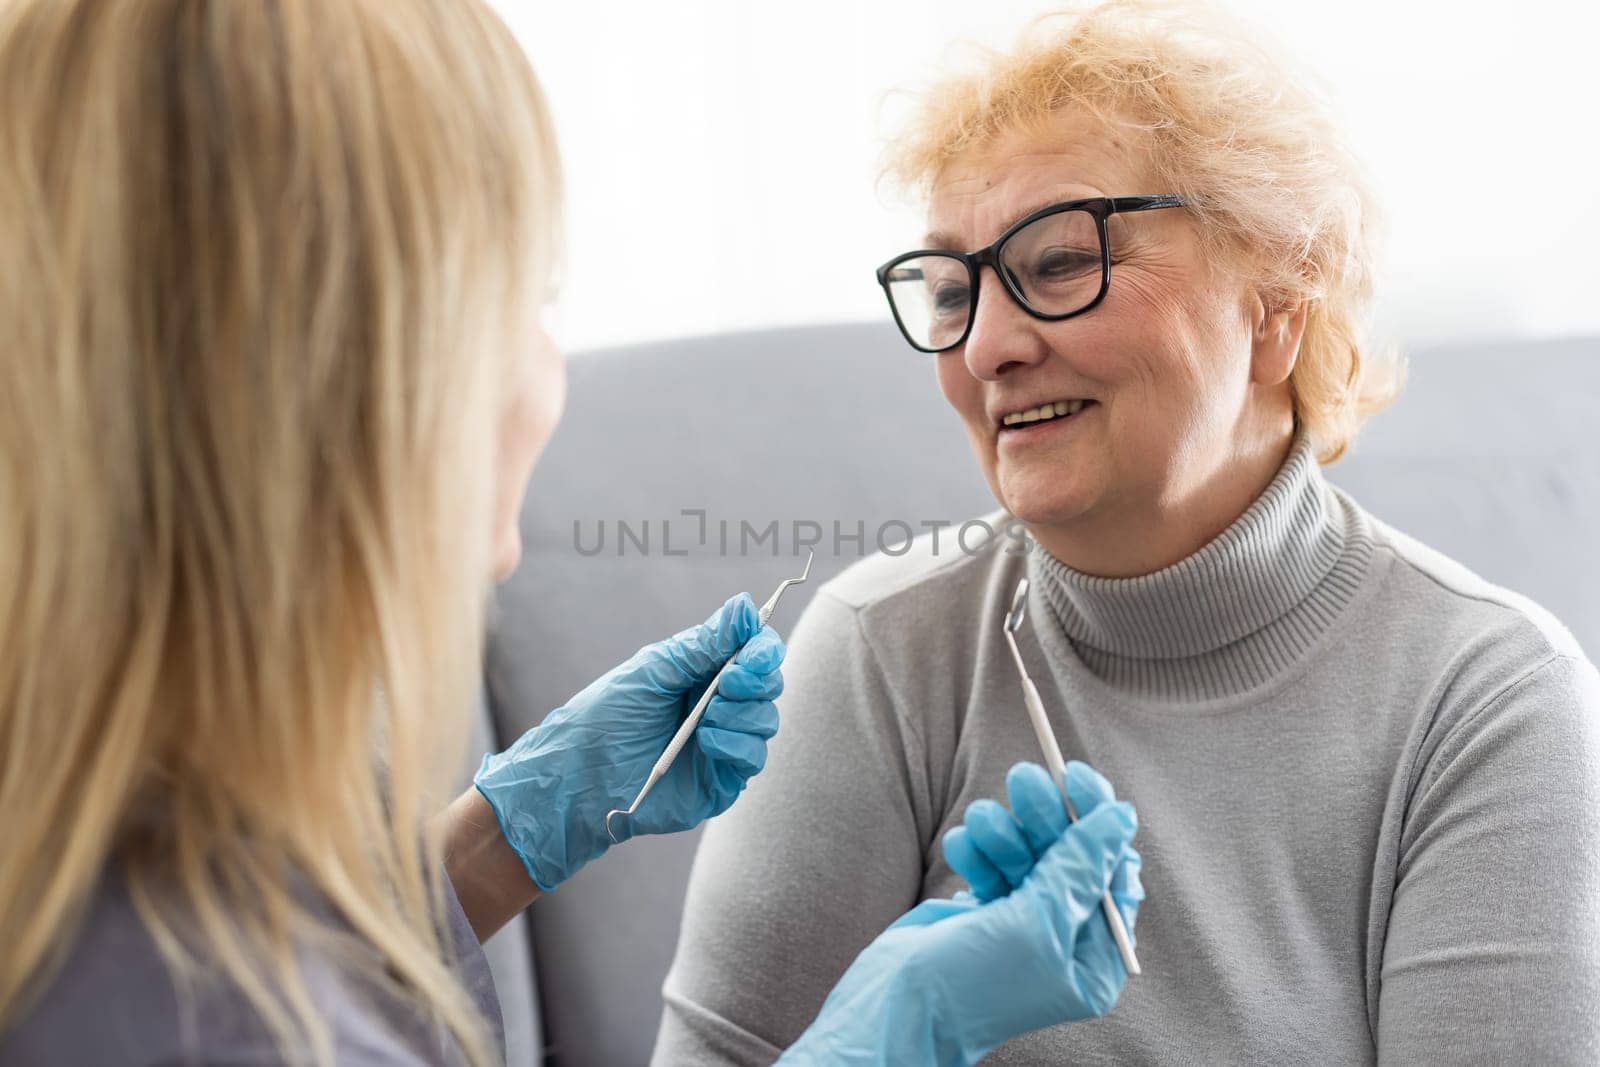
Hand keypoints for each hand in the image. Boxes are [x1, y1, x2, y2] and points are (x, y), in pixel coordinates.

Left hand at [474, 593, 784, 891]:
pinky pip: (752, 758)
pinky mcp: (722, 779)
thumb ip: (705, 642)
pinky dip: (736, 744)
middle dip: (755, 680)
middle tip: (728, 682)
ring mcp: (724, 743)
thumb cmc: (607, 717)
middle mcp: (720, 705)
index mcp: (704, 672)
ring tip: (708, 716)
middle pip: (768, 685)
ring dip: (743, 713)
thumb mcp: (656, 669)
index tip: (754, 652)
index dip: (763, 650)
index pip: (755, 654)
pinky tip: (707, 741)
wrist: (580, 773)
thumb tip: (747, 607)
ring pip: (765, 721)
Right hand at [778, 763, 1140, 1066]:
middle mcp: (1062, 939)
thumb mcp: (1036, 923)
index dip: (1099, 822)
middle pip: (1068, 857)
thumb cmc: (971, 984)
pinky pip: (990, 863)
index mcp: (1093, 958)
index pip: (1113, 874)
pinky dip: (976, 849)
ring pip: (1025, 852)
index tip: (1078, 777)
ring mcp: (1020, 923)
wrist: (894, 1009)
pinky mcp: (982, 911)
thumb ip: (1078, 867)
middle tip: (1024, 779)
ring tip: (981, 825)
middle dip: (1046, 818)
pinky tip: (961, 846)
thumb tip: (1121, 819)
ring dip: (1004, 831)